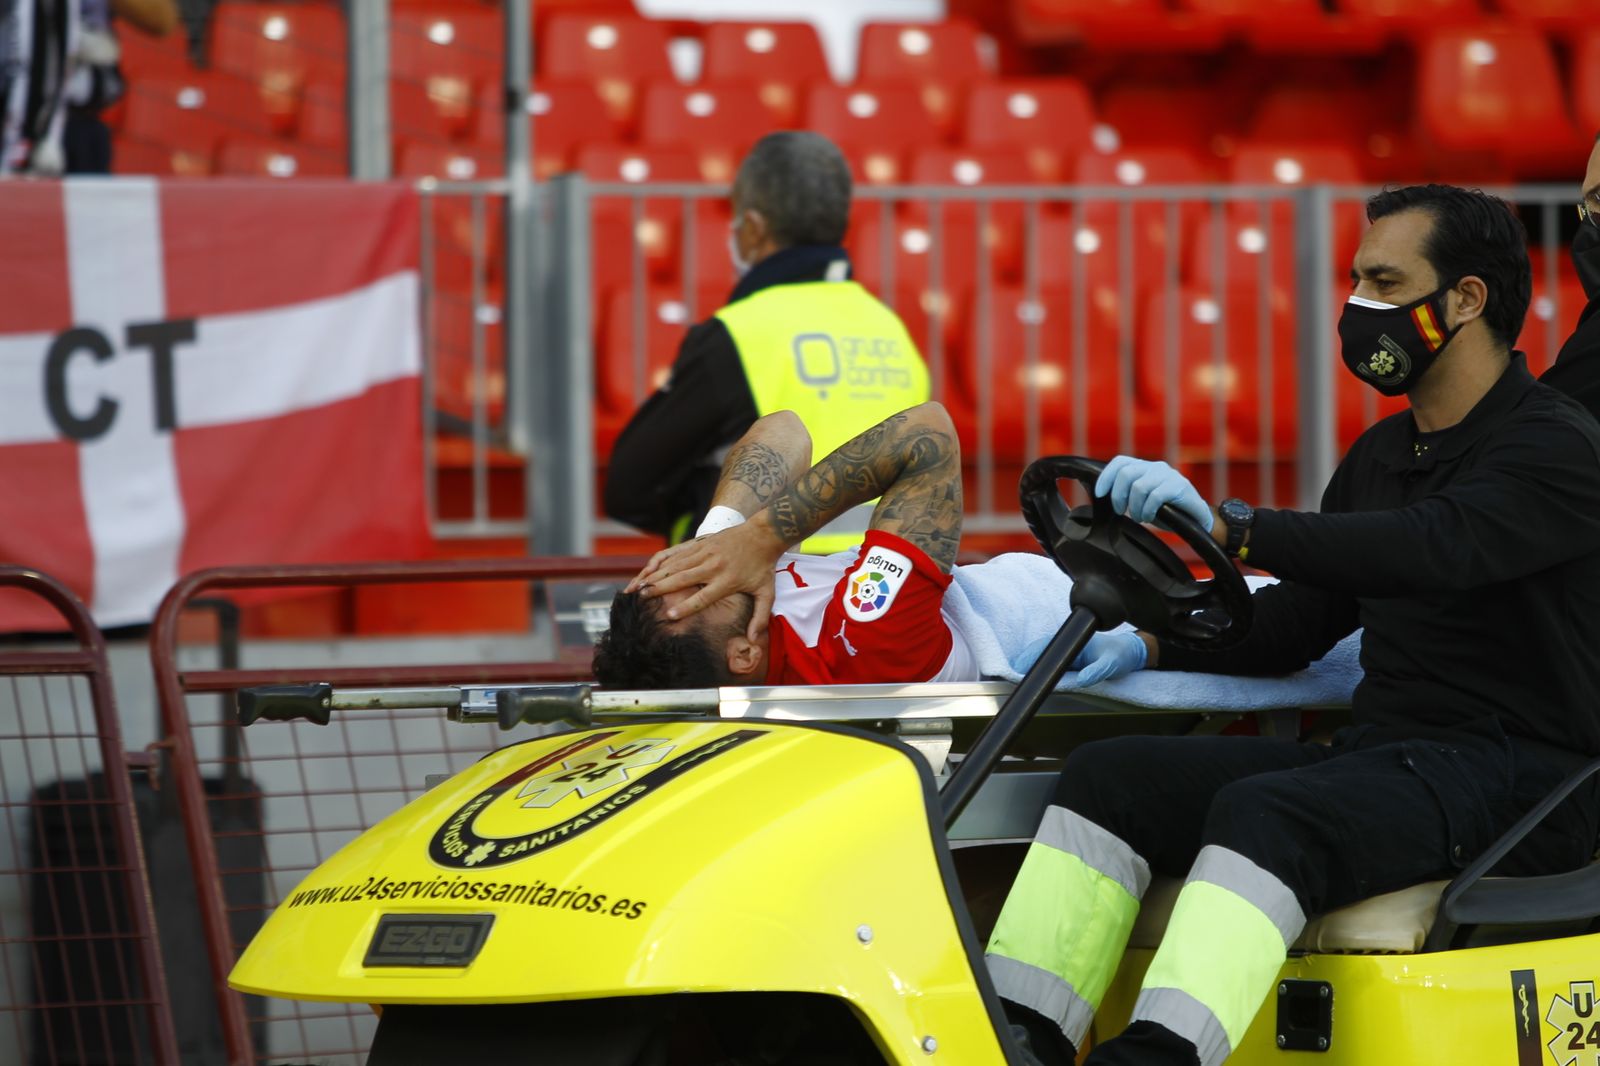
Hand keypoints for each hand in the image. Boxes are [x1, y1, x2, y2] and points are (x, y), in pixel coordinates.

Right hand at [626, 518, 786, 640]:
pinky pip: (675, 552)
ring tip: (637, 586)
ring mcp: (704, 552)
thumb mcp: (766, 593)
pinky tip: (647, 569)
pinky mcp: (700, 543)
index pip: (703, 597)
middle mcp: (713, 566)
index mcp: (727, 580)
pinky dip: (660, 561)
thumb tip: (754, 640)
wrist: (764, 533)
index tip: (669, 615)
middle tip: (641, 599)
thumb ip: (760, 617)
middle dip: (659, 589)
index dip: (685, 606)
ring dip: (654, 575)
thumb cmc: (763, 566)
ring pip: (674, 565)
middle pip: (682, 579)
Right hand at [1009, 630, 1147, 685]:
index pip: (1045, 648)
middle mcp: (1067, 644)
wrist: (1129, 652)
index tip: (1018, 670)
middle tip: (1008, 676)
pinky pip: (1047, 662)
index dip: (1030, 659)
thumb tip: (1082, 680)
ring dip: (1027, 666)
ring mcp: (1066, 651)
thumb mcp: (1111, 664)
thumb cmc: (1120, 655)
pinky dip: (1036, 668)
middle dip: (1022, 663)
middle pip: (1037, 652)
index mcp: (1074, 641)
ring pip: (1040, 656)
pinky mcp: (1067, 659)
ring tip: (1013, 678)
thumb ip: (1097, 672)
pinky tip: (1028, 676)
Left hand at [1094, 456, 1212, 530]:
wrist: (1196, 519)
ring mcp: (1168, 475)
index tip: (1098, 494)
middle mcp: (1155, 467)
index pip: (1120, 462)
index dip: (1106, 477)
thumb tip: (1102, 495)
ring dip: (1135, 507)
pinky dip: (1148, 510)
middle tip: (1121, 511)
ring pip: (1139, 487)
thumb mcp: (1142, 499)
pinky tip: (1150, 517)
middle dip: (1118, 496)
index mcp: (1144, 467)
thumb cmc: (1166, 510)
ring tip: (1140, 517)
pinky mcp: (1179, 485)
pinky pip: (1155, 496)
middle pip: (1125, 474)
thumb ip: (1127, 492)